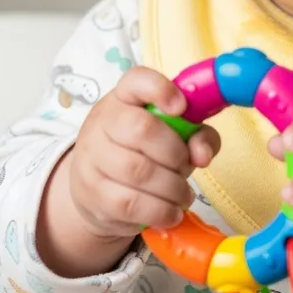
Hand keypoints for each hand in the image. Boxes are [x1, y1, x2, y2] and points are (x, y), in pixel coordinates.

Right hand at [69, 67, 220, 239]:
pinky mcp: (91, 192)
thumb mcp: (175, 133)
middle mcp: (104, 120)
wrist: (97, 185)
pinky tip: (171, 212)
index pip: (137, 80)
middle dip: (174, 153)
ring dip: (171, 188)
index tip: (182, 107)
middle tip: (186, 166)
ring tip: (184, 195)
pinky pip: (129, 204)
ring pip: (137, 171)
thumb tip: (202, 154)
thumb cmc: (146, 149)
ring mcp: (91, 156)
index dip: (161, 90)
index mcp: (126, 95)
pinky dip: (159, 211)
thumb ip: (198, 134)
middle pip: (141, 129)